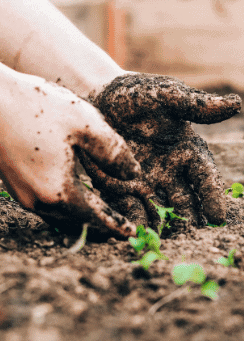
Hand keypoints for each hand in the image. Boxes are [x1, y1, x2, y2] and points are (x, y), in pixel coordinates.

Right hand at [0, 69, 140, 237]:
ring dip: (81, 218)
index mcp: (58, 191)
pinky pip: (44, 204)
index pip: (95, 218)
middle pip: (75, 223)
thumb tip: (134, 174)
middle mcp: (37, 200)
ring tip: (101, 215)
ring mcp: (21, 193)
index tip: (132, 233)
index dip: (115, 225)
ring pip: (58, 216)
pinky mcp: (12, 182)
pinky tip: (73, 195)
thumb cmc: (37, 107)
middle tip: (120, 230)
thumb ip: (113, 152)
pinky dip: (64, 206)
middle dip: (99, 227)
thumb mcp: (86, 124)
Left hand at [86, 74, 240, 227]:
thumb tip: (236, 104)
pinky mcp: (120, 190)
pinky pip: (129, 210)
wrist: (97, 97)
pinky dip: (134, 223)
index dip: (212, 196)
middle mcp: (171, 172)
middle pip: (186, 202)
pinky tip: (135, 236)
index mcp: (187, 150)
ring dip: (164, 228)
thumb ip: (196, 104)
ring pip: (160, 211)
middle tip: (194, 241)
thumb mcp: (166, 95)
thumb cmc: (137, 94)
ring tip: (166, 244)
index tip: (218, 217)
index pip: (205, 177)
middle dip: (190, 222)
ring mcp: (146, 183)